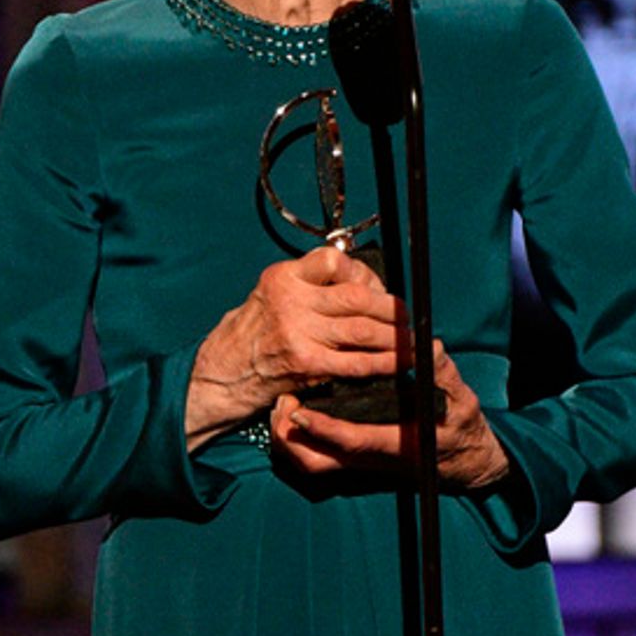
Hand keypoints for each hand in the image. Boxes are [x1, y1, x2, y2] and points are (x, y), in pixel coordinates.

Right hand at [186, 246, 407, 447]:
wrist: (221, 375)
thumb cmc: (250, 336)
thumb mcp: (271, 296)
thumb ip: (307, 286)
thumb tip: (359, 286)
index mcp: (284, 277)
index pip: (333, 260)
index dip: (362, 273)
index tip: (375, 287)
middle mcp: (292, 299)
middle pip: (356, 296)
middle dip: (390, 308)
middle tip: (407, 318)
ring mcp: (299, 331)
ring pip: (362, 329)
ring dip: (395, 337)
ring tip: (414, 342)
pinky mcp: (306, 363)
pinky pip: (356, 362)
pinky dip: (384, 363)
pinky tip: (400, 365)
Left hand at [270, 342, 509, 491]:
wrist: (466, 460)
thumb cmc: (461, 427)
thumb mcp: (462, 400)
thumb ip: (445, 375)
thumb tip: (432, 347)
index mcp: (400, 446)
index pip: (355, 441)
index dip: (325, 428)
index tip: (300, 410)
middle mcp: (375, 460)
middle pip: (319, 464)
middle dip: (291, 440)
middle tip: (282, 404)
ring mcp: (362, 464)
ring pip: (313, 465)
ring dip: (290, 442)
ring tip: (284, 405)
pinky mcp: (355, 461)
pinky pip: (317, 459)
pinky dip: (298, 442)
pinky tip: (294, 414)